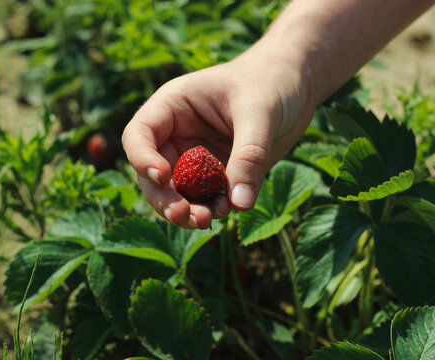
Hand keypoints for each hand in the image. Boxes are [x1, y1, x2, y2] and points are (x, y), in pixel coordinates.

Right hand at [122, 53, 314, 228]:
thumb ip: (249, 156)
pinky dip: (211, 208)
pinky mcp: (218, 175)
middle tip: (185, 215)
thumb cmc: (271, 82)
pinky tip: (229, 209)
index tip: (164, 178)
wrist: (294, 85)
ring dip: (187, 210)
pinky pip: (206, 198)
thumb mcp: (260, 112)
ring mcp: (196, 158)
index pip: (139, 135)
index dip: (142, 159)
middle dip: (165, 198)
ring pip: (178, 193)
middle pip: (152, 174)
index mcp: (173, 107)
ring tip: (208, 219)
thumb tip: (240, 204)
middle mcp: (178, 135)